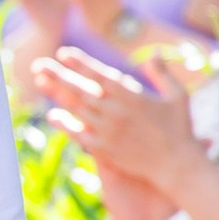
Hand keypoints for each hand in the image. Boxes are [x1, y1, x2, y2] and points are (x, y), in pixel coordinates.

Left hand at [33, 45, 204, 200]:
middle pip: (81, 89)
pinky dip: (65, 125)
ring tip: (40, 81)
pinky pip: (79, 135)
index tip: (64, 53)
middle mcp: (116, 112)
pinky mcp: (105, 150)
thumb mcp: (178, 96)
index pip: (100, 75)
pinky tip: (52, 115)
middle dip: (58, 74)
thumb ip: (163, 74)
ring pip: (77, 109)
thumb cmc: (180, 130)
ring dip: (57, 94)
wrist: (177, 166)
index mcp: (132, 96)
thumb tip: (154, 53)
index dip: (80, 63)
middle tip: (38, 64)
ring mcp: (108, 131)